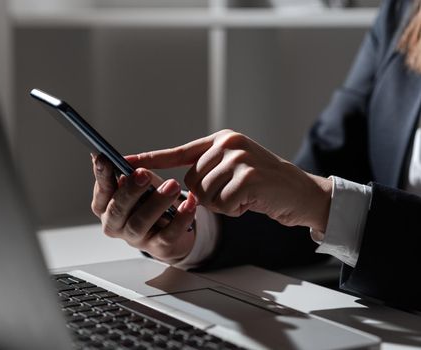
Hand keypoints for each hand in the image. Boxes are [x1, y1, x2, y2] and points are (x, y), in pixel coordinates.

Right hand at [90, 154, 196, 262]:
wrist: (172, 229)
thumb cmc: (151, 201)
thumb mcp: (143, 183)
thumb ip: (135, 173)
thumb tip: (127, 161)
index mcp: (106, 207)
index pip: (101, 191)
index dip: (101, 175)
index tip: (104, 158)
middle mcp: (115, 225)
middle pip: (117, 210)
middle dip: (130, 191)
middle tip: (143, 174)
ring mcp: (135, 238)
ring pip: (140, 223)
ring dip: (156, 203)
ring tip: (172, 185)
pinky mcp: (158, 247)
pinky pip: (168, 235)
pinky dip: (180, 219)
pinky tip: (188, 204)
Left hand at [127, 129, 331, 231]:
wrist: (302, 194)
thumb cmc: (265, 185)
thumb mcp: (235, 168)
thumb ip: (207, 169)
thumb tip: (178, 188)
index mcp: (222, 139)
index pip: (178, 152)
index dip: (150, 160)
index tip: (123, 162)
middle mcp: (228, 144)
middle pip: (191, 181)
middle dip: (208, 195)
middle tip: (235, 192)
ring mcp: (239, 158)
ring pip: (204, 195)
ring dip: (222, 204)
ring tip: (245, 195)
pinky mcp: (248, 177)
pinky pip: (222, 205)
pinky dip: (235, 210)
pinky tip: (252, 202)